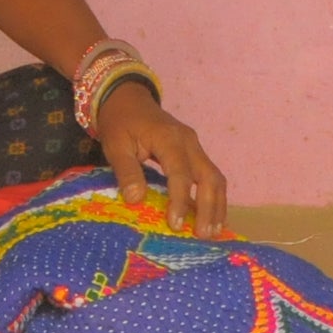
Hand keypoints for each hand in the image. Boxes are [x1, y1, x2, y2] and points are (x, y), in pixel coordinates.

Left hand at [93, 83, 228, 236]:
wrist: (126, 97)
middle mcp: (189, 142)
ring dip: (217, 205)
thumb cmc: (119, 122)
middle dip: (209, 208)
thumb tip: (136, 200)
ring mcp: (195, 146)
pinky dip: (213, 197)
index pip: (181, 173)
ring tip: (212, 232)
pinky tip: (211, 217)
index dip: (179, 200)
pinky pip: (210, 176)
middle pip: (209, 177)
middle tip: (202, 235)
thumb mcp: (115, 145)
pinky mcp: (194, 152)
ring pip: (215, 178)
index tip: (175, 225)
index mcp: (169, 138)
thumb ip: (126, 171)